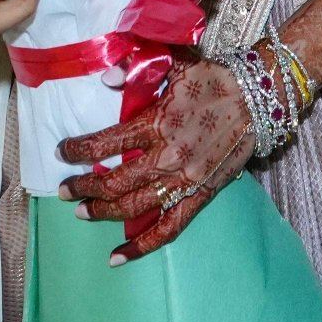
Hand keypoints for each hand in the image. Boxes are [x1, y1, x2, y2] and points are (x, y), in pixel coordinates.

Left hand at [58, 57, 253, 263]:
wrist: (258, 97)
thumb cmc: (214, 78)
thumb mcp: (174, 64)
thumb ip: (137, 70)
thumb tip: (106, 78)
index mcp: (156, 124)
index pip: (105, 143)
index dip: (78, 150)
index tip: (63, 152)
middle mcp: (166, 157)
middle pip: (113, 182)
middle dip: (83, 188)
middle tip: (65, 191)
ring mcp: (183, 181)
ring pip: (134, 208)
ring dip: (103, 213)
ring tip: (82, 213)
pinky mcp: (200, 195)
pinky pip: (168, 228)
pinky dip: (141, 246)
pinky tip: (117, 257)